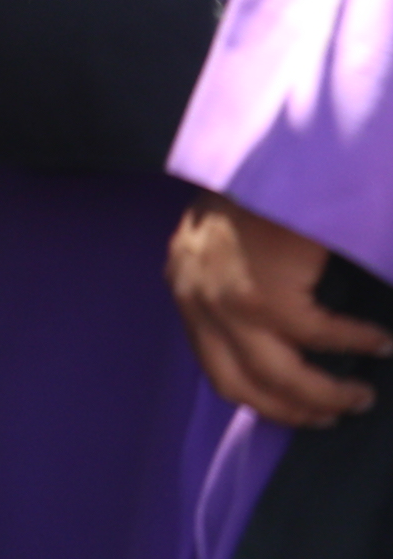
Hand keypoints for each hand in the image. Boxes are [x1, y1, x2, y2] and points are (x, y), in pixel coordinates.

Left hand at [170, 196, 391, 425]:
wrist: (276, 144)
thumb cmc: (267, 186)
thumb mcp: (234, 243)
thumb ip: (246, 288)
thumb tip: (290, 344)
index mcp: (185, 286)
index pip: (215, 367)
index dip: (261, 398)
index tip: (299, 409)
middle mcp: (194, 298)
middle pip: (240, 385)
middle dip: (294, 409)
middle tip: (337, 414)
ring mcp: (223, 299)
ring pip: (278, 375)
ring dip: (326, 393)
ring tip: (362, 394)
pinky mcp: (260, 293)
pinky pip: (316, 335)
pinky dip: (354, 342)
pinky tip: (382, 343)